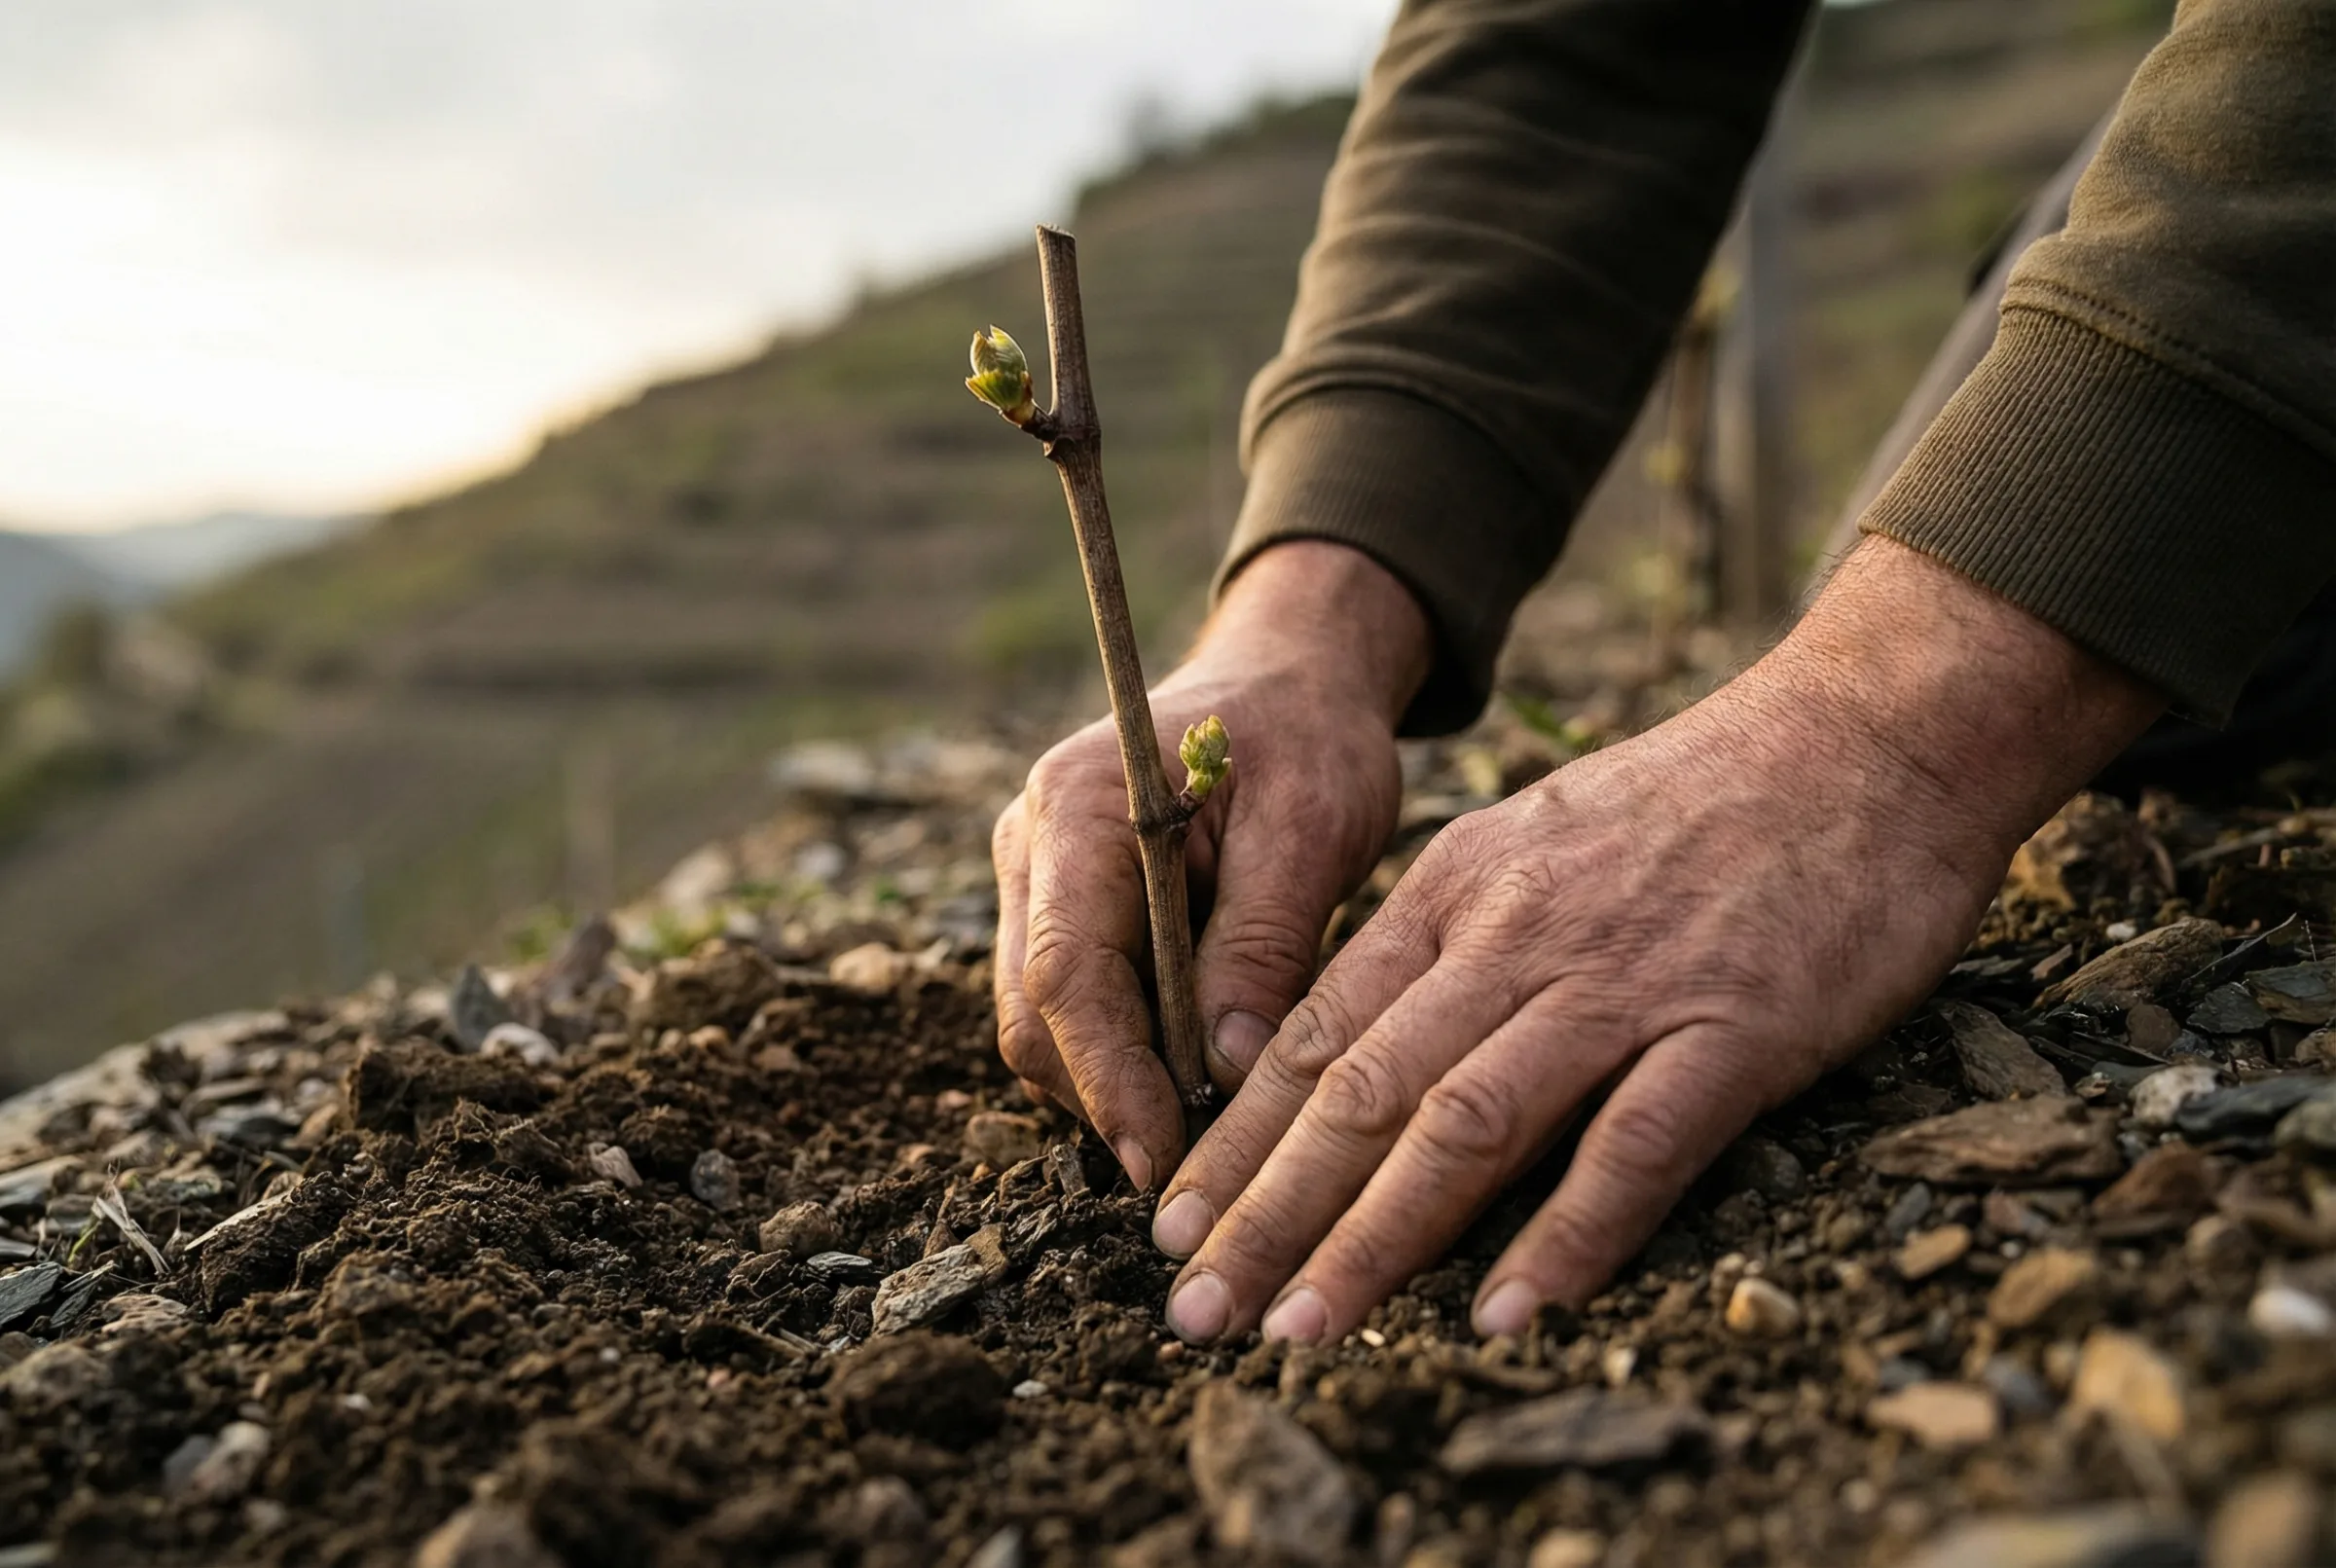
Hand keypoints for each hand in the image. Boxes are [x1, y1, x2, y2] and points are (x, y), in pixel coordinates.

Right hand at [991, 542, 1432, 1189]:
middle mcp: (1032, 844)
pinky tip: (1202, 1076)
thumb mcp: (1313, 823)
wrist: (1289, 680)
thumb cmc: (1307, 735)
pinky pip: (1074, 1011)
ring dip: (1121, 1086)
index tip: (1166, 1159)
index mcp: (1079, 805)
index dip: (1111, 1080)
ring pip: (1047, 1026)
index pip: (1068, 975)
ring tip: (1217, 1125)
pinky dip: (1129, 1057)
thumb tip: (1229, 1069)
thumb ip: (1266, 941)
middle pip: (1038, 1016)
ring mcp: (1034, 880)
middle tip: (1207, 1164)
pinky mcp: (1061, 911)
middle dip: (1114, 1098)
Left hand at [1152, 538, 2166, 1343]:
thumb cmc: (1699, 807)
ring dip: (1374, 1237)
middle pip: (1359, 1090)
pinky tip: (1506, 1315)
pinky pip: (1635, 1146)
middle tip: (1195, 1312)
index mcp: (1457, 893)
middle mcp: (1514, 939)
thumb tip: (1359, 1043)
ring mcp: (1622, 983)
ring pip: (1466, 1124)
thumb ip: (1451, 942)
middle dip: (1265, 1212)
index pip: (1313, 1034)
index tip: (1173, 1228)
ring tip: (1304, 1327)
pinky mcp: (1734, 1026)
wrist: (1863, 739)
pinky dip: (1567, 1236)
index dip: (1236, 1142)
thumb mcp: (1536, 845)